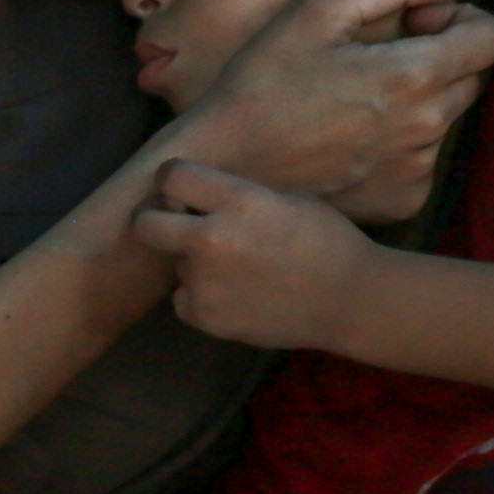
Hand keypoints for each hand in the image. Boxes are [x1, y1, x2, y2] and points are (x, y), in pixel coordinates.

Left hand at [131, 158, 382, 349]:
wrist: (349, 299)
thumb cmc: (325, 239)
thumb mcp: (285, 199)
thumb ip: (236, 196)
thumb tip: (195, 197)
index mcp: (239, 202)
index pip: (171, 176)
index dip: (175, 180)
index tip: (186, 188)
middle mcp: (213, 240)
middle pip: (145, 224)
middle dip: (156, 221)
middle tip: (179, 225)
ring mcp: (206, 283)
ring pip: (175, 263)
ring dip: (195, 262)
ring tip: (238, 267)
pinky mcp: (206, 317)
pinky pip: (183, 299)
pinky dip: (202, 296)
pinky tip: (238, 293)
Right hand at [170, 0, 493, 224]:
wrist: (225, 166)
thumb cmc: (264, 80)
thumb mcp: (317, 9)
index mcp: (414, 76)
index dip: (462, 20)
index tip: (418, 24)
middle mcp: (427, 128)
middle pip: (476, 76)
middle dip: (444, 55)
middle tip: (383, 56)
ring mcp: (417, 170)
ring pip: (449, 117)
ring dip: (422, 99)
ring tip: (358, 100)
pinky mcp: (404, 202)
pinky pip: (426, 159)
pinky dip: (404, 143)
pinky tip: (355, 138)